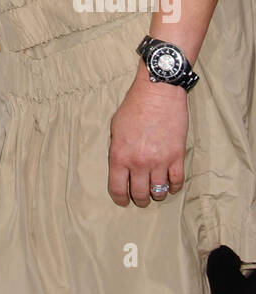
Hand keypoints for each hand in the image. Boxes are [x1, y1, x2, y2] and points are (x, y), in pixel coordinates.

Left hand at [108, 69, 187, 207]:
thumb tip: (121, 165)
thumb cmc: (134, 106)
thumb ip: (118, 149)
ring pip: (159, 191)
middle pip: (139, 194)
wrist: (158, 92)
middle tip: (141, 198)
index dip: (120, 199)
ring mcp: (159, 161)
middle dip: (140, 200)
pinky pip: (176, 181)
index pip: (118, 189)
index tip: (123, 201)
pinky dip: (173, 187)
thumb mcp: (116, 127)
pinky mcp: (177, 156)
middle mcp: (139, 162)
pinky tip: (170, 184)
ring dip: (157, 194)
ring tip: (156, 191)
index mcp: (120, 155)